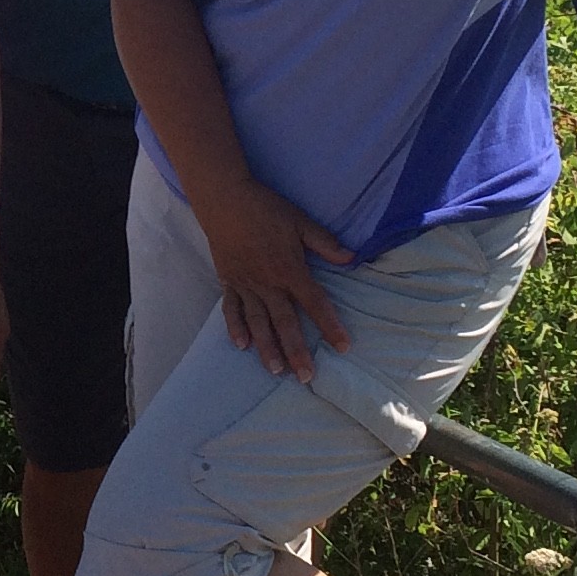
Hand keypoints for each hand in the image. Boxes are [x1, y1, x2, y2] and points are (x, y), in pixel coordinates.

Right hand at [193, 177, 352, 381]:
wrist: (224, 199)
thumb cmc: (265, 208)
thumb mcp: (299, 222)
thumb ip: (324, 243)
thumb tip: (352, 258)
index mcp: (289, 269)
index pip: (314, 303)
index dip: (330, 325)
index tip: (343, 346)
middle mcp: (268, 283)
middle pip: (285, 323)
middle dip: (297, 351)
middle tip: (306, 376)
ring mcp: (245, 284)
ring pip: (258, 322)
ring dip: (267, 348)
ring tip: (276, 370)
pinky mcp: (228, 281)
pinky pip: (231, 309)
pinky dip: (235, 327)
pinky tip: (241, 345)